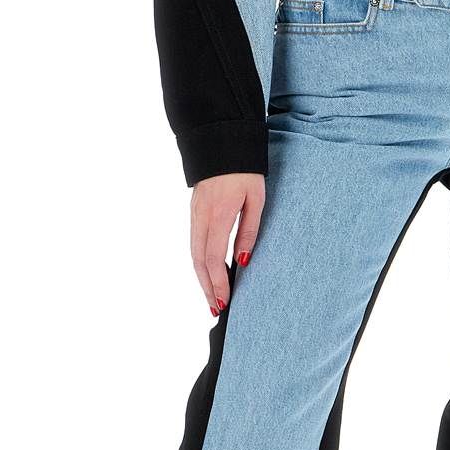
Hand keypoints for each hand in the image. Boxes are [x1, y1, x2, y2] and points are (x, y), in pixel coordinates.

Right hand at [190, 172, 264, 316]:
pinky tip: (207, 273)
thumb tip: (243, 260)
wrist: (222, 140)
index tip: (224, 301)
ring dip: (202, 278)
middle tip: (216, 308)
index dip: (218, 282)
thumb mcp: (256, 199)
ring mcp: (194, 214)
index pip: (214, 258)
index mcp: (218, 214)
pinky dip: (199, 262)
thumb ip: (249, 230)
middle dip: (207, 287)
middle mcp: (201, 217)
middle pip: (199, 261)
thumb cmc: (245, 170)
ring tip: (212, 297)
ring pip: (194, 253)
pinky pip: (194, 242)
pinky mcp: (194, 211)